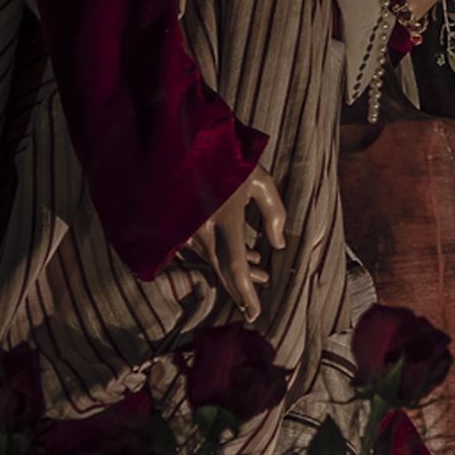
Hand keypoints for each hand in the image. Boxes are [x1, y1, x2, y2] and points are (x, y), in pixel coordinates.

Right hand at [182, 165, 286, 324]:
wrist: (180, 139)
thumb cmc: (227, 156)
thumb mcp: (259, 179)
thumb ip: (274, 212)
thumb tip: (276, 245)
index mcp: (223, 218)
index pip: (235, 266)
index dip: (245, 293)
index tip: (254, 314)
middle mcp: (201, 228)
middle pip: (223, 270)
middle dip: (243, 287)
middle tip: (258, 299)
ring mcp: (186, 228)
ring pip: (213, 260)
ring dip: (237, 269)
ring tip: (261, 270)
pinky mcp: (178, 225)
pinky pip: (203, 248)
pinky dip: (223, 255)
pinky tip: (246, 252)